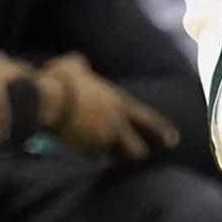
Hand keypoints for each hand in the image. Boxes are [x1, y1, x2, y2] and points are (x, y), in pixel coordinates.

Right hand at [37, 53, 179, 161]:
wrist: (47, 99)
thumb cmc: (58, 80)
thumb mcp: (72, 65)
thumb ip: (80, 64)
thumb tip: (78, 60)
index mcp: (118, 102)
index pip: (147, 119)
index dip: (162, 131)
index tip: (174, 141)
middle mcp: (116, 122)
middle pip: (137, 148)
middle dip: (138, 153)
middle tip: (141, 157)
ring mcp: (102, 138)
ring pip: (119, 158)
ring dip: (114, 160)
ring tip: (106, 158)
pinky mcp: (86, 151)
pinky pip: (95, 161)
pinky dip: (92, 161)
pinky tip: (85, 158)